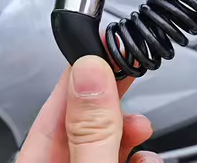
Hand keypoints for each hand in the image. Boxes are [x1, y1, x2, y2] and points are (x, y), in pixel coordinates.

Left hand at [16, 56, 160, 162]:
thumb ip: (90, 130)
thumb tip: (90, 73)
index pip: (49, 111)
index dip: (78, 73)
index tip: (102, 46)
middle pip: (79, 122)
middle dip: (108, 95)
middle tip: (126, 66)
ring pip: (102, 142)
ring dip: (127, 128)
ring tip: (141, 125)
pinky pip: (117, 158)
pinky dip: (137, 153)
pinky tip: (147, 156)